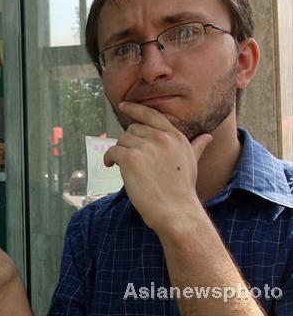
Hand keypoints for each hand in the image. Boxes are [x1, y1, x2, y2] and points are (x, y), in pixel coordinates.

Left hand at [104, 102, 212, 231]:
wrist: (176, 210)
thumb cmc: (183, 189)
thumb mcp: (192, 162)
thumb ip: (196, 146)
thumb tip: (208, 137)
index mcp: (174, 135)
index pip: (150, 114)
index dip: (134, 108)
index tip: (123, 105)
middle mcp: (160, 137)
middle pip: (132, 130)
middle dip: (129, 143)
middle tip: (132, 160)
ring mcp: (145, 146)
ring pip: (122, 140)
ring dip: (120, 152)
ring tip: (124, 167)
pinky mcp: (130, 158)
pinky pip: (112, 151)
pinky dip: (108, 158)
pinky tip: (110, 165)